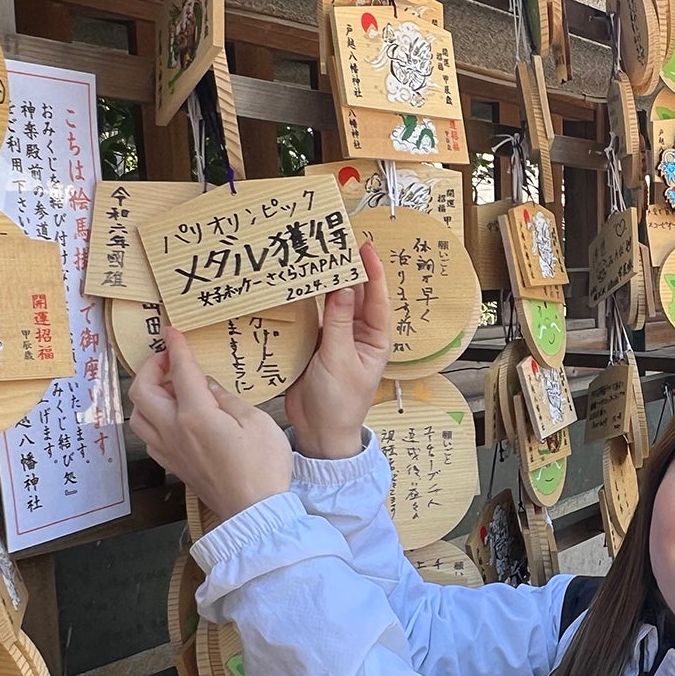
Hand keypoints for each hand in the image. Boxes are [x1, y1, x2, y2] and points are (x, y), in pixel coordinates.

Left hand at [129, 327, 293, 519]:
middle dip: (151, 368)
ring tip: (169, 387)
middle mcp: (174, 430)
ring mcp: (169, 450)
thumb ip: (227, 398)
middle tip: (170, 360)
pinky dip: (151, 417)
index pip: (180, 371)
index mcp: (196, 415)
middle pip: (142, 391)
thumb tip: (207, 386)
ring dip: (147, 394)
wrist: (254, 511)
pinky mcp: (173, 465)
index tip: (172, 331)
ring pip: (138, 414)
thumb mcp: (257, 421)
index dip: (175, 348)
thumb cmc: (263, 466)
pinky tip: (170, 416)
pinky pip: (148, 435)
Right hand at [286, 243, 391, 458]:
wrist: (319, 431)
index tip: (365, 248)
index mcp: (375, 339)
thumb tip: (345, 287)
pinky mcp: (315, 345)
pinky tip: (297, 285)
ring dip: (325, 285)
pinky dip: (306, 303)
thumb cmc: (339, 402)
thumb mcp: (339, 359)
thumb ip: (339, 322)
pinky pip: (312, 318)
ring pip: (332, 305)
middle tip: (337, 244)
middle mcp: (358, 335)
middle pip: (355, 297)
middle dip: (348, 272)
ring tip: (316, 258)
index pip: (376, 299)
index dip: (372, 273)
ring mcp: (336, 339)